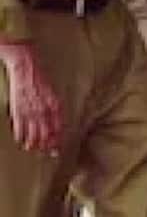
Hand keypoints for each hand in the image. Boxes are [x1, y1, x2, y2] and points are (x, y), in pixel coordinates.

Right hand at [0, 41, 60, 155]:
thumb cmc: (42, 75)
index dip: (59, 139)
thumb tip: (60, 118)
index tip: (59, 149)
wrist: (26, 63)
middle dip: (48, 145)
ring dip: (34, 143)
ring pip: (32, 132)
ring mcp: (29, 109)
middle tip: (49, 153)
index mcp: (55, 103)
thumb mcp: (54, 90)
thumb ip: (56, 104)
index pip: (59, 127)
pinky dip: (21, 135)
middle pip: (46, 132)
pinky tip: (22, 141)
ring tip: (35, 150)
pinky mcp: (17, 107)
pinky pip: (19, 126)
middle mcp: (43, 108)